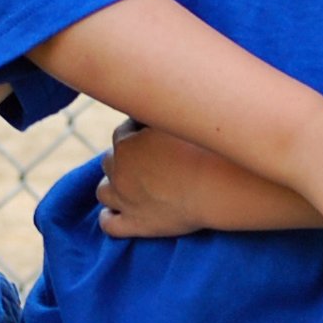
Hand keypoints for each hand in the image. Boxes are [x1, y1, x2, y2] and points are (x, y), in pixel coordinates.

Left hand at [98, 124, 260, 238]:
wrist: (219, 185)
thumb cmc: (205, 146)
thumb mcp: (180, 117)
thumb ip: (162, 110)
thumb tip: (156, 97)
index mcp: (126, 142)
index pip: (124, 132)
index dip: (137, 132)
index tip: (154, 136)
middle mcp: (119, 170)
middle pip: (110, 160)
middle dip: (124, 159)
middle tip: (149, 160)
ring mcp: (125, 200)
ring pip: (103, 191)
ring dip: (113, 185)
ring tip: (132, 184)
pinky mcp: (137, 225)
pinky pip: (109, 224)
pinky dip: (109, 218)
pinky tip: (118, 213)